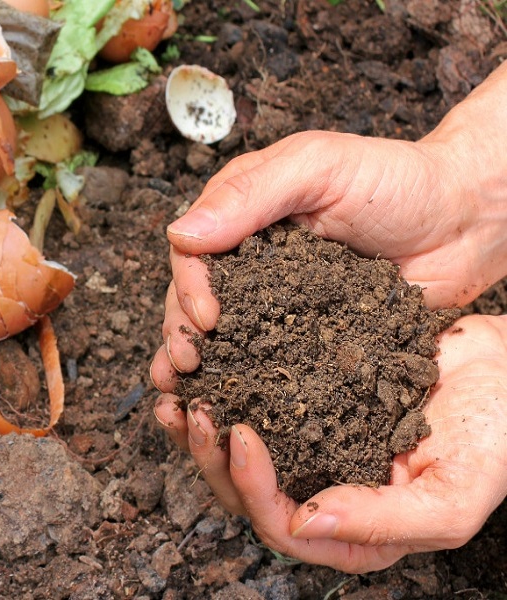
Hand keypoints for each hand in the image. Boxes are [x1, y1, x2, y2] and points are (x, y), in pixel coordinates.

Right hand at [150, 62, 506, 387]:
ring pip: (223, 337)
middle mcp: (249, 262)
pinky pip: (269, 362)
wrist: (466, 220)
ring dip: (202, 367)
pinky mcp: (306, 338)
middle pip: (195, 301)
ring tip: (188, 398)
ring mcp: (276, 303)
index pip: (192, 254)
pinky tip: (230, 409)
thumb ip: (250, 195)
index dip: (188, 287)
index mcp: (240, 215)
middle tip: (185, 367)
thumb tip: (181, 234)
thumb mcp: (318, 168)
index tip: (205, 318)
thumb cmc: (396, 179)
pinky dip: (244, 386)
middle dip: (182, 334)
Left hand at [154, 314, 506, 572]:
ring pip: (237, 454)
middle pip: (246, 494)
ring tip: (178, 392)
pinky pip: (251, 404)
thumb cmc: (495, 434)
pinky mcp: (304, 406)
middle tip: (196, 409)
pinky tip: (199, 368)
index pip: (283, 527)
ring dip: (201, 429)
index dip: (252, 488)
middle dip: (211, 457)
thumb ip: (386, 520)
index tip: (240, 434)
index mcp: (355, 530)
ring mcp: (311, 449)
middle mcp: (324, 493)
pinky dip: (221, 389)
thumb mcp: (454, 493)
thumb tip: (305, 522)